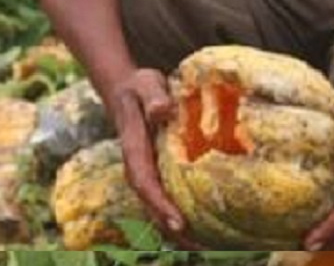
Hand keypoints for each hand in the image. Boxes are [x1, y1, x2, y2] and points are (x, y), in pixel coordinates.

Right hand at [105, 68, 199, 247]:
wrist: (125, 90)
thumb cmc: (139, 87)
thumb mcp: (146, 84)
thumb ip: (154, 97)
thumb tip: (162, 111)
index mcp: (135, 151)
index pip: (147, 183)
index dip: (161, 205)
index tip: (180, 223)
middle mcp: (139, 169)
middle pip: (153, 206)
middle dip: (175, 230)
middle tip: (202, 249)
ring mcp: (146, 174)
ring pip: (159, 209)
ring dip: (180, 231)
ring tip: (208, 249)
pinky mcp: (156, 175)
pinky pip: (167, 201)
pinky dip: (182, 217)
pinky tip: (204, 230)